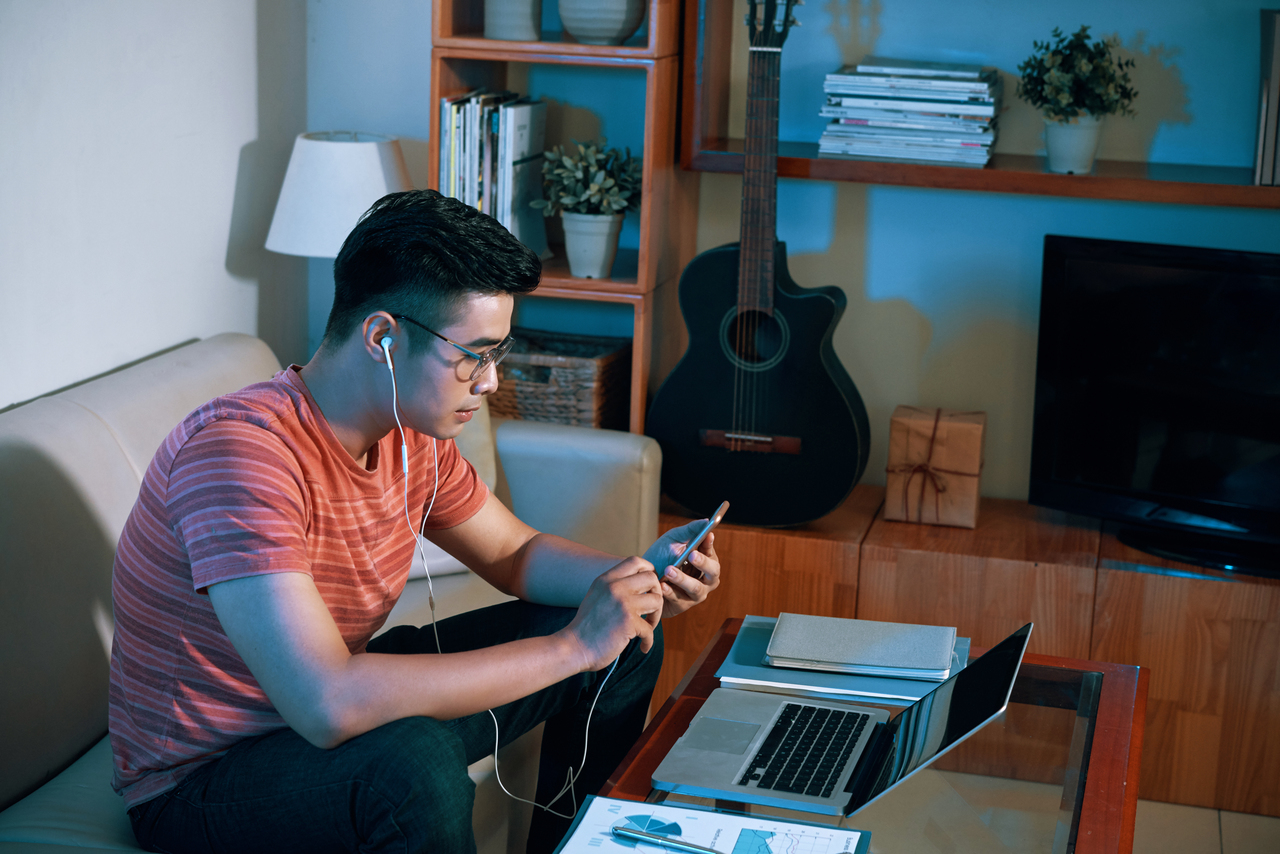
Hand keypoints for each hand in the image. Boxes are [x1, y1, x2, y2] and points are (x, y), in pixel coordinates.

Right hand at [561, 556, 662, 670]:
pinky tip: (643, 646)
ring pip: (657, 601)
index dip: (649, 571)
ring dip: (656, 616)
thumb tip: (640, 581)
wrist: (574, 647)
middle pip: (651, 578)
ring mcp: (623, 604)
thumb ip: (614, 586)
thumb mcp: (597, 595)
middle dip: (657, 594)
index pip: (635, 561)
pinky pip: (650, 629)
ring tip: (647, 627)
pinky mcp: (628, 622)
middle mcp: (615, 587)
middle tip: (651, 609)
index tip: (649, 587)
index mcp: (607, 579)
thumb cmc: (587, 626)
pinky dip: (648, 641)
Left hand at [643, 521, 721, 618]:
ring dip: (683, 578)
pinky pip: (679, 600)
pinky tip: (662, 584)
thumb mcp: (674, 539)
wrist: (642, 577)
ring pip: (696, 589)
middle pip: (713, 573)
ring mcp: (695, 594)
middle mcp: (705, 579)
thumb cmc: (663, 555)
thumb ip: (690, 531)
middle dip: (704, 563)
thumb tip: (706, 521)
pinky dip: (670, 592)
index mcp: (706, 561)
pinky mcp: (682, 606)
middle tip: (692, 554)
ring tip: (669, 569)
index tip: (706, 536)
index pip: (712, 553)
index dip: (710, 545)